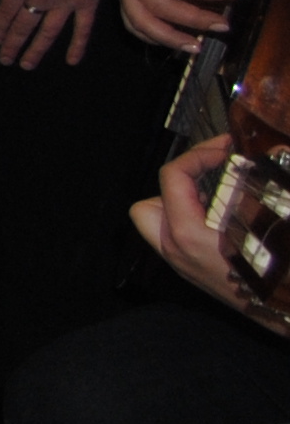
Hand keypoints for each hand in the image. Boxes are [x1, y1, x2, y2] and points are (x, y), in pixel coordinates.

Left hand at [0, 0, 105, 69]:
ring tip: (27, 65)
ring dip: (36, 51)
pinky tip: (71, 61)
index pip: (6, 12)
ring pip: (48, 33)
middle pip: (23, 27)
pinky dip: (77, 45)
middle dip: (12, 45)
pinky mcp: (87, 2)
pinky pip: (82, 29)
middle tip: (5, 60)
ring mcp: (66, 3)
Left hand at [133, 138, 289, 335]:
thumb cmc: (284, 275)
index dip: (200, 153)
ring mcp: (186, 267)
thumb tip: (274, 152)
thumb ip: (266, 184)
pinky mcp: (199, 275)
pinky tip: (232, 220)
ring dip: (183, 205)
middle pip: (148, 205)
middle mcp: (178, 252)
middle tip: (214, 174)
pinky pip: (180, 241)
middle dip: (177, 184)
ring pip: (160, 225)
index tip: (227, 148)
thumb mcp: (278, 218)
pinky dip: (197, 224)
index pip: (172, 176)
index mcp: (190, 235)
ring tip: (221, 195)